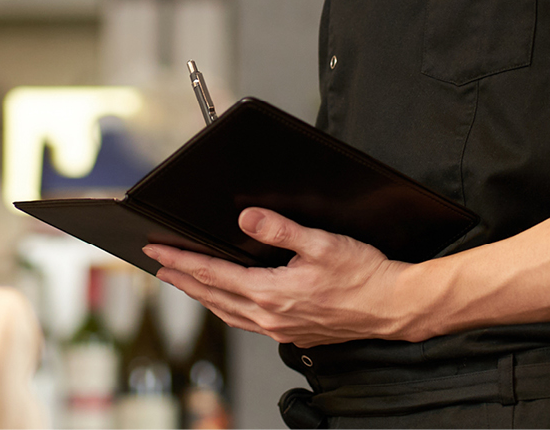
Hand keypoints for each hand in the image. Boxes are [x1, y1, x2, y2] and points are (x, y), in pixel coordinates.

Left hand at [143, 207, 416, 346]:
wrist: (393, 307)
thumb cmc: (364, 276)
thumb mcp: (321, 243)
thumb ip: (280, 229)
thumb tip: (247, 217)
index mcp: (271, 293)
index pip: (212, 274)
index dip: (180, 261)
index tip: (157, 252)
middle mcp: (270, 317)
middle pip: (212, 296)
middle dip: (182, 279)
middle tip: (158, 265)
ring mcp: (280, 329)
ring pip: (227, 312)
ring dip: (201, 295)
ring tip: (183, 281)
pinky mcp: (293, 332)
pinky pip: (246, 321)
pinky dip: (226, 307)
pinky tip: (226, 301)